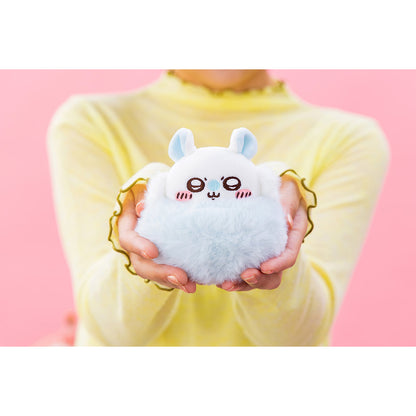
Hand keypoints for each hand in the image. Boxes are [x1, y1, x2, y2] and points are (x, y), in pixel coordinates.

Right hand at [118, 186, 195, 292]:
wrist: (162, 201)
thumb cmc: (157, 193)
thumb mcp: (152, 191)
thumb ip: (148, 197)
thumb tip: (142, 207)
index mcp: (129, 227)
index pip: (128, 239)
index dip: (139, 246)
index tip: (154, 252)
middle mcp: (136, 246)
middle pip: (142, 265)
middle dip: (161, 273)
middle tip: (182, 278)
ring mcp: (148, 257)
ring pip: (155, 275)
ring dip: (173, 282)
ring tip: (191, 286)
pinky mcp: (164, 262)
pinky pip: (169, 275)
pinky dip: (182, 280)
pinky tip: (196, 283)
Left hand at [217, 177, 307, 291]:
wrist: (268, 185)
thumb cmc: (280, 186)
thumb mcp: (287, 189)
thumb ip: (288, 202)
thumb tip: (286, 221)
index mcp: (292, 235)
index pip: (289, 255)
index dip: (279, 264)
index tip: (265, 267)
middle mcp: (279, 249)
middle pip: (274, 274)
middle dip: (259, 279)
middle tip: (243, 276)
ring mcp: (264, 254)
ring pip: (258, 278)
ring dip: (243, 284)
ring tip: (225, 284)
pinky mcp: (249, 254)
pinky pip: (243, 272)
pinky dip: (233, 277)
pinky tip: (218, 278)